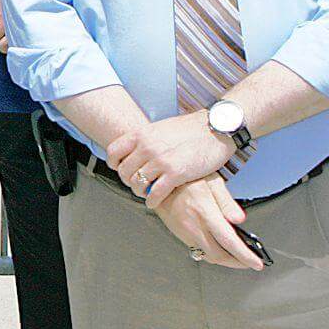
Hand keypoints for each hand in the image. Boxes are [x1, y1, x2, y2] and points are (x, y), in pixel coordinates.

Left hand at [107, 111, 234, 206]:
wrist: (215, 127)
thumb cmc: (191, 128)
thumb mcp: (160, 128)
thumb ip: (146, 139)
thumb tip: (137, 151)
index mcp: (141, 134)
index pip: (113, 152)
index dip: (114, 164)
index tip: (121, 170)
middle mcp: (147, 147)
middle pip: (124, 172)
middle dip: (129, 181)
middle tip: (137, 184)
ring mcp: (160, 160)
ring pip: (137, 184)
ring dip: (140, 192)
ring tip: (146, 193)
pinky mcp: (176, 173)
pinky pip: (155, 193)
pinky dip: (152, 201)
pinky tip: (154, 202)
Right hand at [153, 174, 263, 269]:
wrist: (157, 179)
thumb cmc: (186, 176)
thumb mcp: (211, 180)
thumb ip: (227, 201)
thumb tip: (241, 220)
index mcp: (205, 212)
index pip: (229, 242)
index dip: (245, 256)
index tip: (257, 264)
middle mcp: (193, 226)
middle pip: (218, 256)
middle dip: (236, 263)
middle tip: (249, 263)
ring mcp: (184, 231)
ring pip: (207, 255)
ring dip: (223, 260)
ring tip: (236, 257)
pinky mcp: (178, 233)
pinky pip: (196, 249)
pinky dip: (210, 253)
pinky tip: (217, 247)